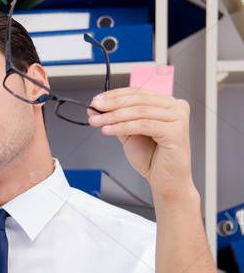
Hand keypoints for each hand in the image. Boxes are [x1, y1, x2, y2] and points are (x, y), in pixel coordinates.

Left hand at [87, 87, 194, 202]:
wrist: (166, 180)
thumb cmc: (152, 158)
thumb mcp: (129, 133)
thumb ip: (116, 119)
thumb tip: (95, 107)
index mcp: (167, 103)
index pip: (138, 92)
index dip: (114, 95)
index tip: (96, 100)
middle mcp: (176, 107)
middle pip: (138, 100)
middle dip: (112, 104)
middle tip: (94, 108)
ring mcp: (178, 118)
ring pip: (139, 112)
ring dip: (113, 116)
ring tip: (97, 121)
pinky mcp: (176, 131)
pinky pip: (143, 125)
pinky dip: (122, 127)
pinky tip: (108, 130)